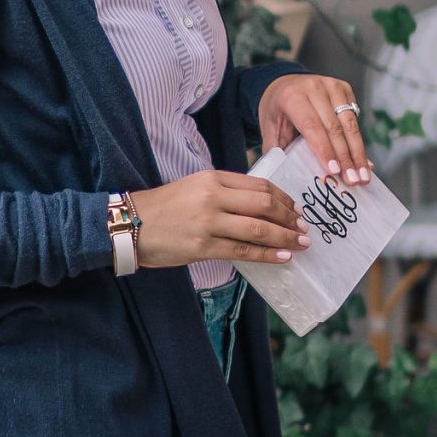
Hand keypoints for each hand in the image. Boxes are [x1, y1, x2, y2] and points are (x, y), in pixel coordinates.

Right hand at [128, 168, 311, 269]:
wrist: (131, 225)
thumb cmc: (166, 207)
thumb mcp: (196, 187)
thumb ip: (226, 191)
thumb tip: (263, 205)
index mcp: (213, 178)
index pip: (259, 185)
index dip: (283, 198)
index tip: (296, 209)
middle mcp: (212, 197)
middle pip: (264, 205)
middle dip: (289, 218)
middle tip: (304, 228)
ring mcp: (208, 222)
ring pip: (258, 229)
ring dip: (285, 237)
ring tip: (301, 244)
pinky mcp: (202, 246)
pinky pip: (243, 251)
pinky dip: (267, 255)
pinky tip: (283, 257)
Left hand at [258, 71, 372, 184]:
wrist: (284, 85)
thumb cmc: (278, 112)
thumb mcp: (270, 130)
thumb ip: (280, 153)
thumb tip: (294, 180)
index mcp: (292, 97)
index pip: (311, 125)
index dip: (324, 149)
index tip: (334, 171)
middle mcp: (313, 87)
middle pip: (334, 127)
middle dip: (345, 157)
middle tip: (352, 180)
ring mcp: (331, 85)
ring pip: (350, 124)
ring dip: (358, 153)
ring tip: (363, 176)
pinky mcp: (344, 88)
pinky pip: (355, 119)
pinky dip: (358, 143)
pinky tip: (362, 162)